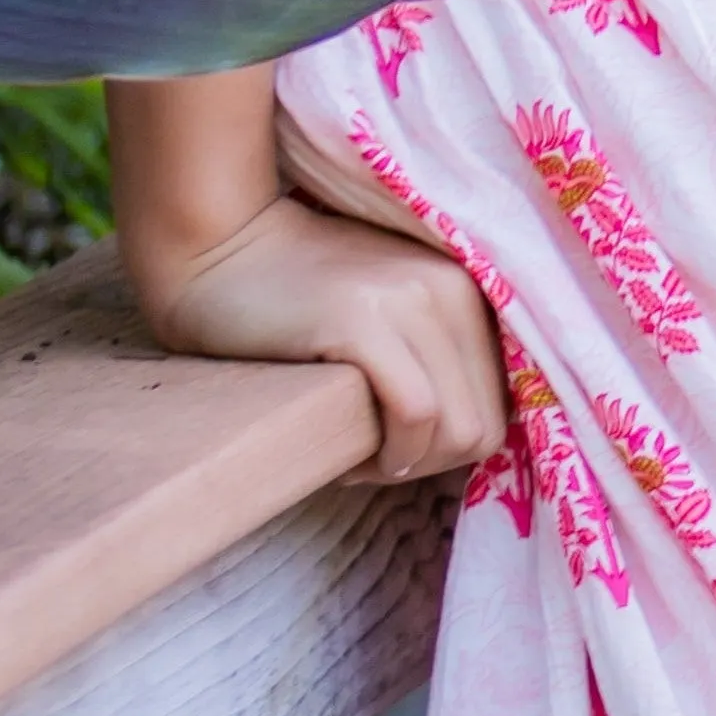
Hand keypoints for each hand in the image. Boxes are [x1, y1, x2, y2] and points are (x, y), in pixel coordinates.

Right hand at [134, 192, 507, 484]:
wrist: (215, 251)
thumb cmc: (295, 300)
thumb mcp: (390, 315)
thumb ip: (436, 358)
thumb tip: (470, 439)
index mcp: (468, 290)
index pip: (500, 404)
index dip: (448, 446)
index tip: (398, 449)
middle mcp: (452, 288)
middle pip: (483, 426)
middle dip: (429, 465)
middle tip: (372, 461)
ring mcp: (412, 299)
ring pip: (456, 428)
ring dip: (406, 464)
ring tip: (356, 455)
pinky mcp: (364, 320)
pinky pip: (414, 414)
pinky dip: (386, 455)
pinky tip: (346, 456)